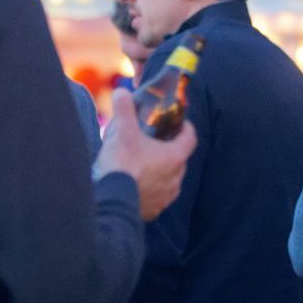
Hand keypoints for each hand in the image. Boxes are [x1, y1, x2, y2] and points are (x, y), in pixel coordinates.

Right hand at [96, 89, 197, 218]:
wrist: (112, 200)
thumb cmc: (122, 164)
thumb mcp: (123, 131)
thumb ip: (124, 109)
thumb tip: (122, 91)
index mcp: (175, 157)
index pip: (190, 138)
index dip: (186, 128)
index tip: (180, 122)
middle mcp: (176, 178)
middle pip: (179, 159)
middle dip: (170, 149)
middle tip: (155, 141)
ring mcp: (166, 197)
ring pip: (169, 179)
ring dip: (161, 171)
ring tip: (145, 164)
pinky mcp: (154, 211)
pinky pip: (158, 197)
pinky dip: (151, 189)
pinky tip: (137, 185)